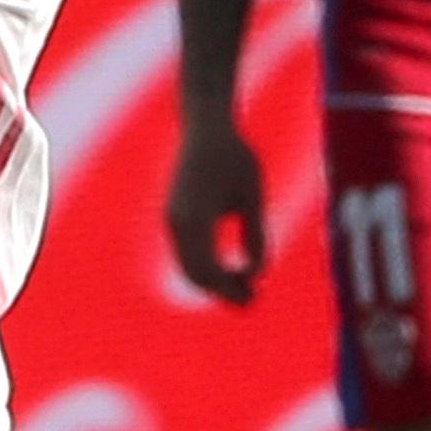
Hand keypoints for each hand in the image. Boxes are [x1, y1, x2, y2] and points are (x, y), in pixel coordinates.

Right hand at [163, 118, 267, 306]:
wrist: (205, 127)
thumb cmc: (234, 157)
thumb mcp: (253, 196)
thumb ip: (255, 234)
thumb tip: (258, 272)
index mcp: (195, 219)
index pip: (209, 269)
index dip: (231, 288)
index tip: (255, 295)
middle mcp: (177, 224)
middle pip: (195, 274)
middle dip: (222, 292)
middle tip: (252, 303)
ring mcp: (172, 221)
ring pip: (188, 266)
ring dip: (214, 282)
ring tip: (244, 288)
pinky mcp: (175, 216)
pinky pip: (187, 253)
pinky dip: (206, 267)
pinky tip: (230, 269)